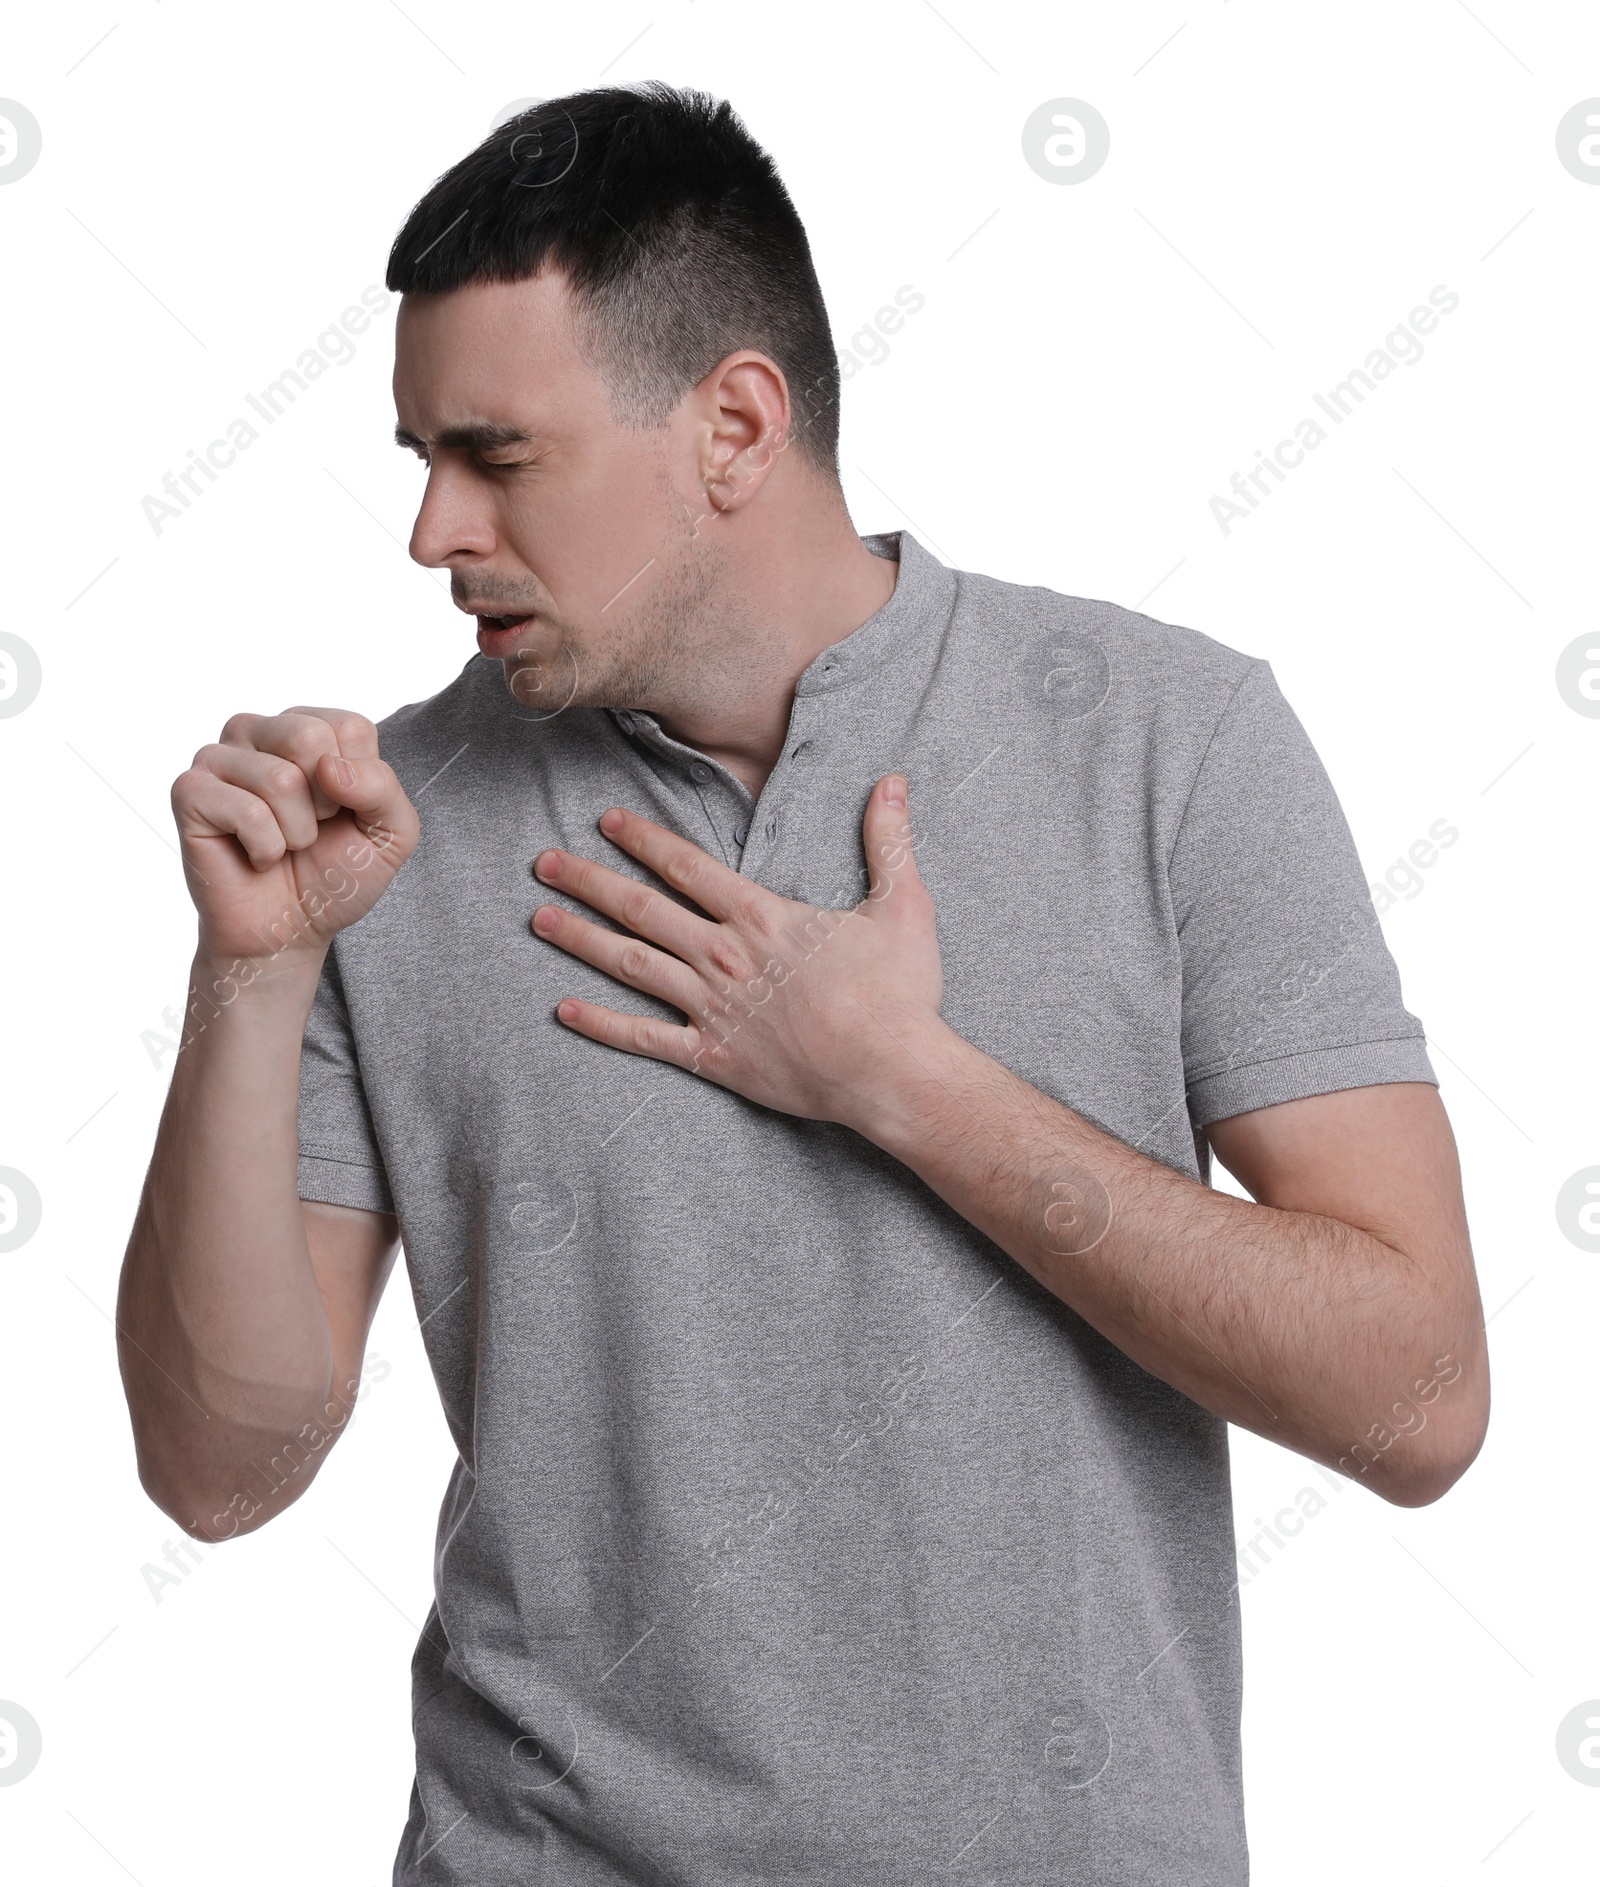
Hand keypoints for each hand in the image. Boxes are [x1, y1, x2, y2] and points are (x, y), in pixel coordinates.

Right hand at [172, 707, 419, 967]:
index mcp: (308, 728)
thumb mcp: (392, 834)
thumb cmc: (336, 876)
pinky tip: (256, 856)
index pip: (350, 727)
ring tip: (284, 845)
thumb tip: (329, 766)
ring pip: (280, 779)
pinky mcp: (190, 792)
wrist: (290, 931)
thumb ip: (383, 788)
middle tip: (310, 828)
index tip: (341, 812)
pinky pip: (246, 811)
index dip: (359, 785)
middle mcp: (259, 732)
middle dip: (324, 803)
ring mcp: (218, 758)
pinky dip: (265, 848)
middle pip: (310, 738)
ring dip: (296, 832)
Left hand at [529, 774, 945, 1127]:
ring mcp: (712, 1008)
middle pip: (643, 909)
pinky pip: (644, 1038)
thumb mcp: (904, 905)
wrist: (891, 1071)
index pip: (687, 867)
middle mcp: (725, 957)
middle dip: (589, 881)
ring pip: (632, 965)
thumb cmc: (899, 993)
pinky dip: (602, 1024)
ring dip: (582, 939)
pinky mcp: (712, 1057)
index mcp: (762, 917)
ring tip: (539, 919)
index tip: (606, 821)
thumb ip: (889, 841)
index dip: (644, 840)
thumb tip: (894, 781)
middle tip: (544, 863)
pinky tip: (565, 1009)